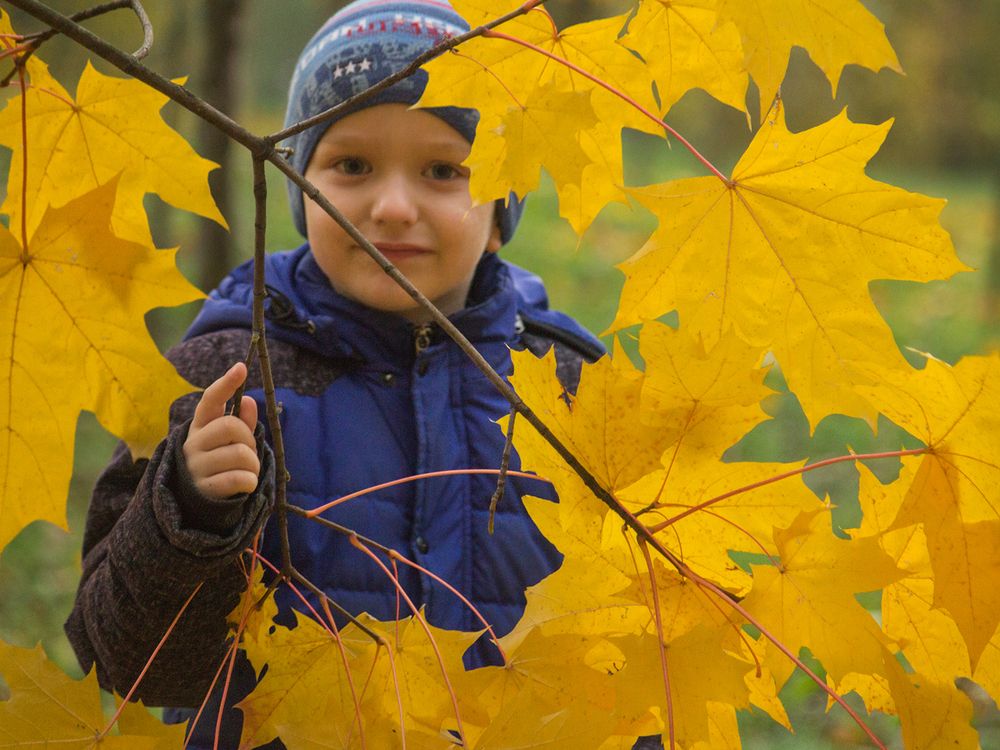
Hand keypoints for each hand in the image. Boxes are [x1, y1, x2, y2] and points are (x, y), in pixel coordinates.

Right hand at [182, 362, 260, 499]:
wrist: (197, 502)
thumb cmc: (219, 463)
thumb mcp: (228, 440)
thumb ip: (240, 421)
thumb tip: (248, 400)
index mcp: (200, 426)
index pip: (210, 399)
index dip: (226, 383)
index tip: (242, 367)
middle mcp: (193, 443)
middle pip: (231, 427)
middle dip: (249, 439)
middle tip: (248, 452)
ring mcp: (197, 466)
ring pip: (241, 455)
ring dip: (253, 464)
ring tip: (247, 471)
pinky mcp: (205, 489)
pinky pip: (240, 478)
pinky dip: (251, 481)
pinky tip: (245, 484)